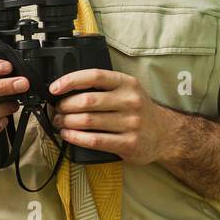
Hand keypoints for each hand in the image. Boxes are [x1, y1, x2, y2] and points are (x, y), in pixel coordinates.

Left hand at [49, 69, 173, 165]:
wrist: (165, 134)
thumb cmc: (139, 111)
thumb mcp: (128, 91)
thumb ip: (104, 88)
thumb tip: (68, 90)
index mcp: (128, 83)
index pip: (94, 76)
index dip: (70, 80)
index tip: (55, 88)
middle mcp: (130, 101)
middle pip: (87, 101)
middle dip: (65, 106)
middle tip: (57, 110)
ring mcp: (131, 123)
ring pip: (88, 121)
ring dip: (67, 123)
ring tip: (60, 123)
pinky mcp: (129, 143)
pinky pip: (95, 140)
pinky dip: (76, 138)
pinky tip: (68, 135)